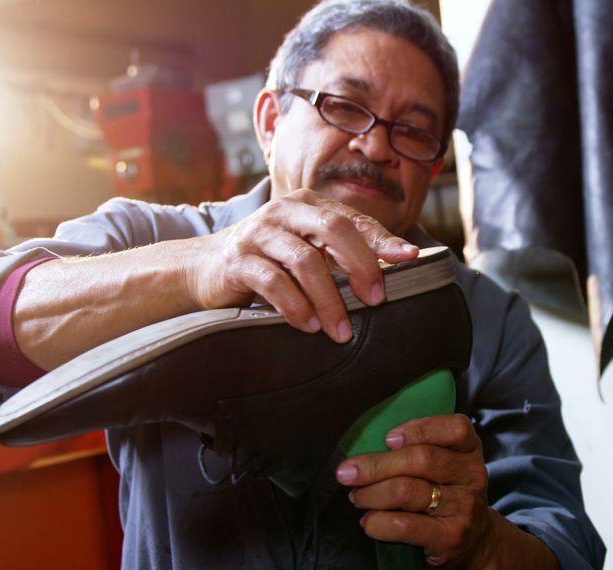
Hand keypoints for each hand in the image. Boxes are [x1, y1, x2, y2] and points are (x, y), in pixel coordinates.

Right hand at [183, 188, 417, 341]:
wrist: (203, 269)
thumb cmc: (268, 260)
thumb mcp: (306, 248)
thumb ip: (341, 252)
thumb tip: (392, 266)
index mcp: (307, 204)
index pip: (352, 219)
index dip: (382, 239)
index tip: (409, 258)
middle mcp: (285, 211)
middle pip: (333, 230)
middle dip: (360, 266)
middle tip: (375, 300)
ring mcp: (259, 233)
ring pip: (305, 261)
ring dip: (328, 300)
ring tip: (340, 330)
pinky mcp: (237, 260)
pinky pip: (273, 283)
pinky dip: (295, 307)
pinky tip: (308, 326)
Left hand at [336, 414, 557, 568]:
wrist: (474, 542)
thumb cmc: (446, 496)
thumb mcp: (445, 466)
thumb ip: (419, 450)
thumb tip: (365, 452)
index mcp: (470, 450)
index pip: (456, 428)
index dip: (419, 429)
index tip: (388, 439)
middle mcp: (472, 475)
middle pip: (422, 459)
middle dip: (376, 465)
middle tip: (347, 472)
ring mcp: (463, 507)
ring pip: (407, 491)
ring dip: (371, 494)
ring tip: (357, 498)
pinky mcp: (450, 536)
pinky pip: (404, 524)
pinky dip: (377, 522)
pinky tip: (369, 522)